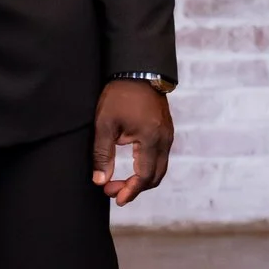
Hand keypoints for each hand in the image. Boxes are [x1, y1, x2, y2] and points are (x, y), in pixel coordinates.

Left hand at [92, 79, 172, 204]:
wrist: (137, 70)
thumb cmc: (119, 96)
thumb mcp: (105, 124)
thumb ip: (102, 154)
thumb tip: (100, 181)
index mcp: (151, 140)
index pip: (144, 176)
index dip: (129, 190)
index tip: (114, 197)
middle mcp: (165, 140)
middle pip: (155, 177)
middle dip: (134, 188)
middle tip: (112, 191)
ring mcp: (168, 136)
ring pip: (159, 168)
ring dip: (141, 180)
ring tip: (119, 183)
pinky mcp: (165, 131)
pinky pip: (160, 158)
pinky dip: (147, 168)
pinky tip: (131, 168)